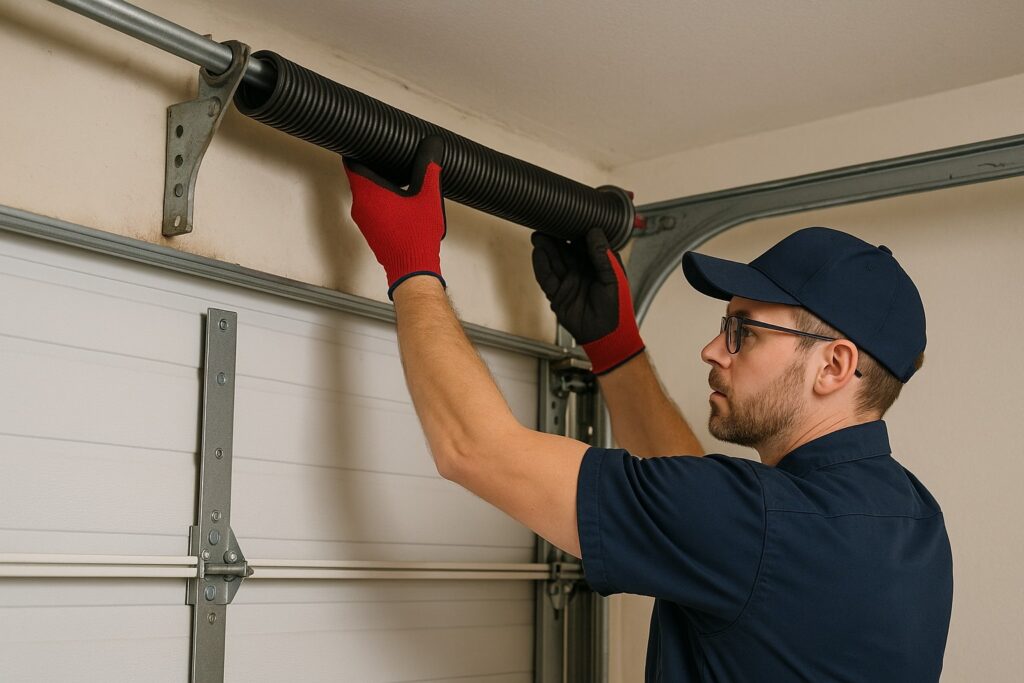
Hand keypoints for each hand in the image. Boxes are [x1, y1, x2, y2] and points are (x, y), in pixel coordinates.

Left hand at [343, 136, 446, 299]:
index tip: (363, 143)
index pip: (352, 163)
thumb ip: (428, 169)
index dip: (357, 150)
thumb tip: (431, 148)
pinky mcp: (370, 230)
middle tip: (384, 156)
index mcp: (368, 193)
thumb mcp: (428, 197)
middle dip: (371, 166)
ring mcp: (363, 220)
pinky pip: (369, 207)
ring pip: (364, 194)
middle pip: (358, 177)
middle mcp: (360, 206)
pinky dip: (379, 199)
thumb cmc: (416, 237)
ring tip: (395, 177)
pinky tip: (397, 199)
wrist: (413, 269)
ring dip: (376, 185)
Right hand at [531, 227, 644, 373]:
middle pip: (564, 250)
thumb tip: (594, 231)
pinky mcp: (557, 295)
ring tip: (538, 235)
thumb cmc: (617, 307)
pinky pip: (547, 278)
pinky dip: (541, 266)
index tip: (567, 217)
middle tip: (546, 223)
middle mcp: (580, 271)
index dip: (574, 231)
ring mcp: (567, 282)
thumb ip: (602, 255)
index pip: (582, 244)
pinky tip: (538, 253)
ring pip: (553, 261)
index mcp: (596, 265)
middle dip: (555, 238)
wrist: (608, 335)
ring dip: (545, 248)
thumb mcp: (614, 277)